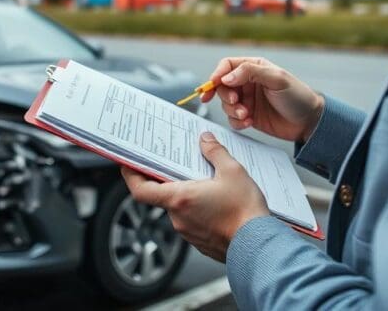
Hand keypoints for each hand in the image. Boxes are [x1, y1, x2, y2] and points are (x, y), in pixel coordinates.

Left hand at [121, 132, 267, 261]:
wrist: (260, 246)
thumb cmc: (245, 213)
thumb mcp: (232, 171)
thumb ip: (215, 152)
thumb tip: (205, 140)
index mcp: (180, 199)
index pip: (140, 189)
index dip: (130, 176)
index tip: (127, 165)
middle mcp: (179, 218)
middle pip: (162, 196)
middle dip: (170, 180)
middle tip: (178, 165)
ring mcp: (188, 232)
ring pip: (179, 209)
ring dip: (186, 196)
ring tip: (205, 183)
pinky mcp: (200, 242)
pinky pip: (192, 221)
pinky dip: (198, 210)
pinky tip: (215, 203)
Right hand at [202, 57, 323, 143]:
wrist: (309, 122)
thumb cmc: (297, 96)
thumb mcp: (277, 79)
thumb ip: (251, 73)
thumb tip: (226, 77)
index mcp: (254, 68)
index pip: (227, 65)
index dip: (217, 74)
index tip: (213, 84)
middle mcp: (248, 83)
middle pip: (222, 86)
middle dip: (225, 96)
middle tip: (235, 103)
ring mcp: (247, 100)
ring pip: (225, 104)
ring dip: (232, 110)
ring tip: (246, 115)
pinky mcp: (248, 116)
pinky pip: (232, 119)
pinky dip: (237, 122)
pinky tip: (249, 122)